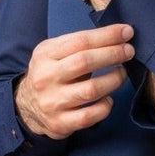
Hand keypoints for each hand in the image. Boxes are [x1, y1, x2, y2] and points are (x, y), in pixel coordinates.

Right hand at [15, 24, 135, 138]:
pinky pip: (89, 116)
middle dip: (113, 54)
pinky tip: (109, 99)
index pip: (80, 41)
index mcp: (45, 55)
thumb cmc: (50, 73)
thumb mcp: (54, 52)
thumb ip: (79, 44)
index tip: (126, 32)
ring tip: (122, 73)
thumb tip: (117, 35)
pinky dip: (104, 106)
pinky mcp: (60, 123)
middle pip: (85, 62)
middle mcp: (46, 78)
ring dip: (114, 79)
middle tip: (129, 51)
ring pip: (90, 90)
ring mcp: (52, 102)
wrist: (26, 106)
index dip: (107, 35)